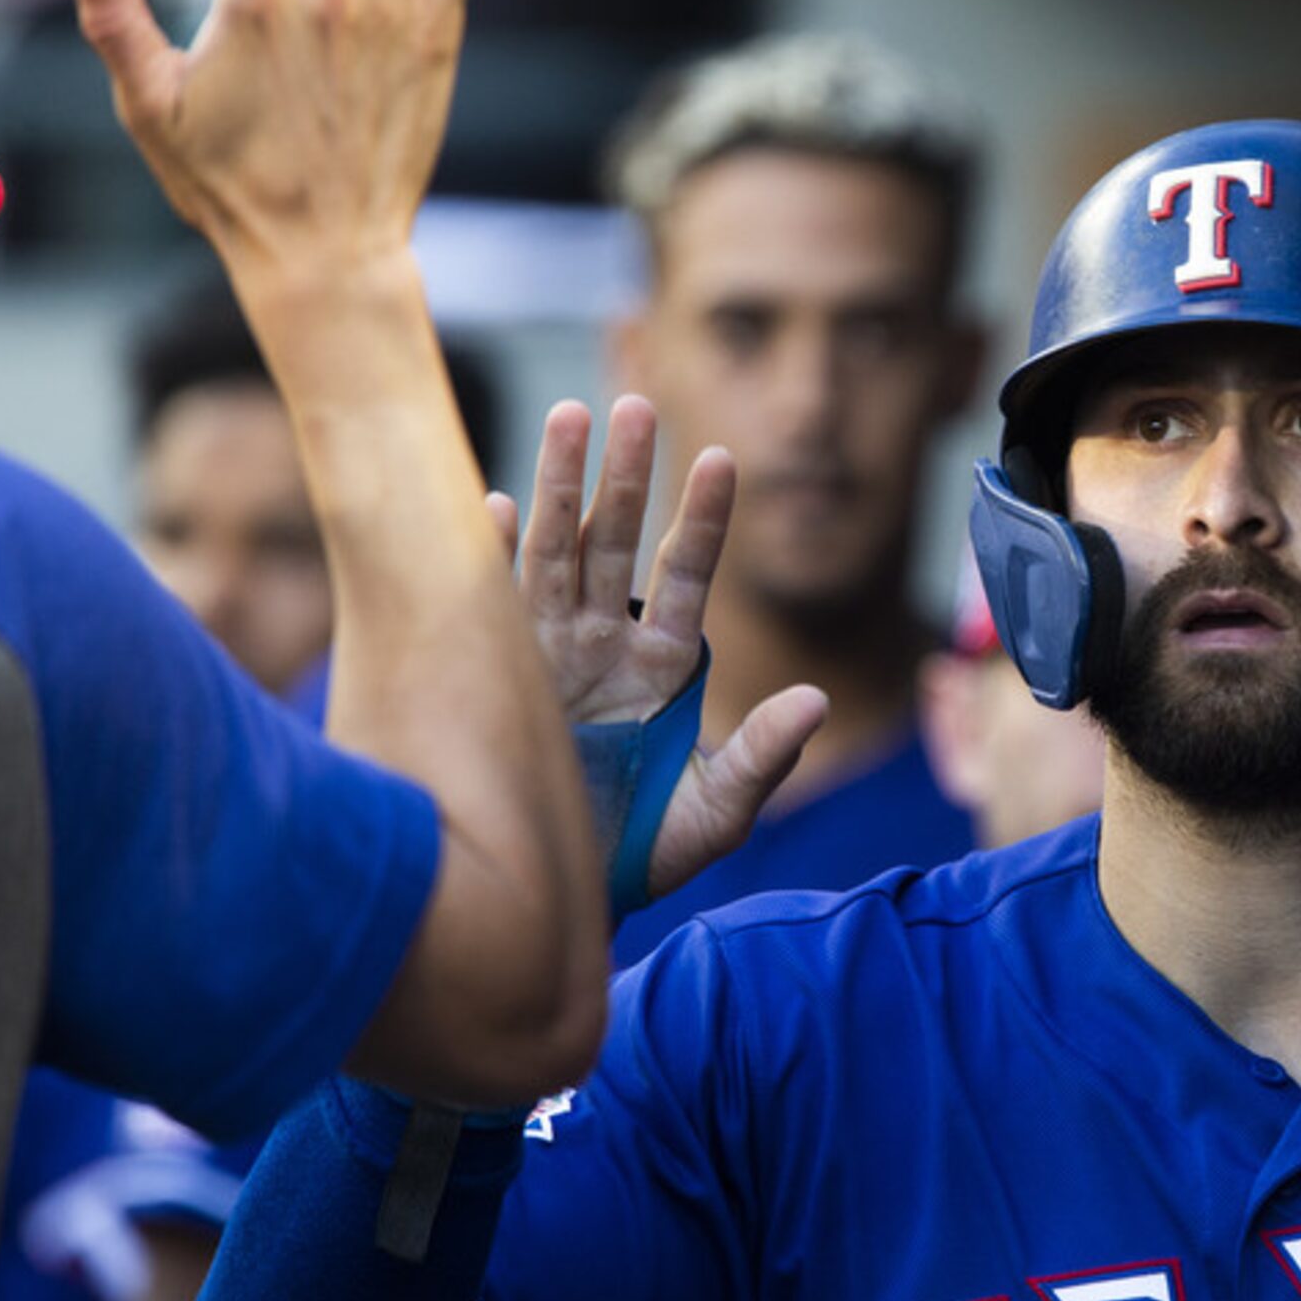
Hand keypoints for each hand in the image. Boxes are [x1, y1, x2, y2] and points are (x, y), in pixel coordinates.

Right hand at [495, 397, 826, 899]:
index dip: (704, 517)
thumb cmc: (645, 854)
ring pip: (554, 550)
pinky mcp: (494, 675)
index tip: (722, 458)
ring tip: (569, 413)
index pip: (687, 573)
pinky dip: (485, 554)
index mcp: (662, 662)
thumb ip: (763, 758)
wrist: (561, 896)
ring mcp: (545, 652)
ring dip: (558, 485)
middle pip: (617, 540)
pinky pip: (487, 602)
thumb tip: (815, 699)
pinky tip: (485, 505)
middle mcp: (602, 641)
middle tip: (636, 404)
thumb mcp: (716, 813)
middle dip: (626, 474)